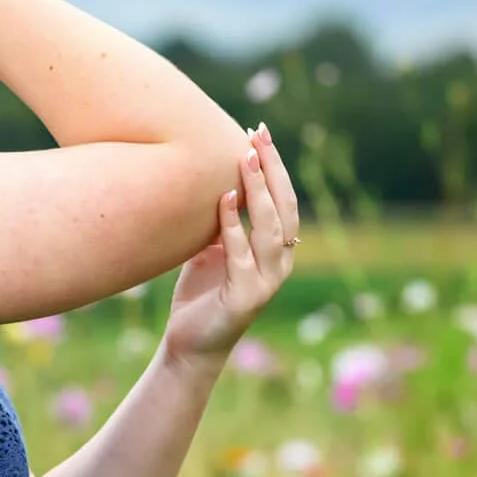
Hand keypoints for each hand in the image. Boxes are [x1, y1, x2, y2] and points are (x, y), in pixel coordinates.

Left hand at [161, 124, 299, 368]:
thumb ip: (223, 222)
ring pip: (271, 228)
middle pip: (285, 207)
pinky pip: (240, 254)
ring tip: (244, 159)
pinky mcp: (247, 297)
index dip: (275, 165)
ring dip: (258, 191)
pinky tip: (224, 199)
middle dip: (272, 169)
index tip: (259, 132)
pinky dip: (233, 226)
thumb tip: (215, 181)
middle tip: (257, 136)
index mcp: (277, 249)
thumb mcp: (213, 249)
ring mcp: (267, 281)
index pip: (284, 198)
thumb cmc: (202, 294)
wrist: (191, 344)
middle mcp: (280, 263)